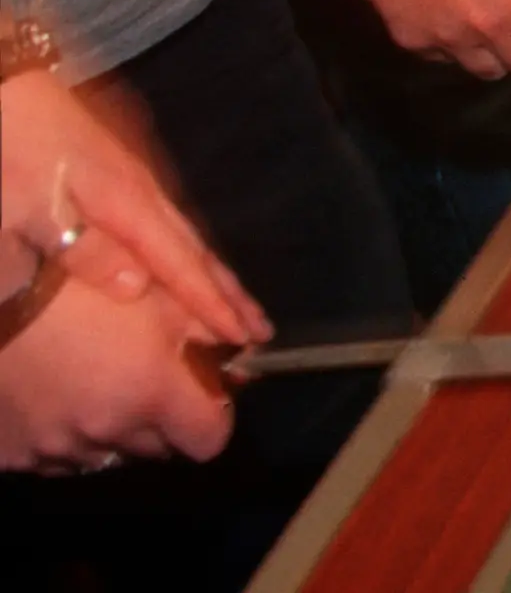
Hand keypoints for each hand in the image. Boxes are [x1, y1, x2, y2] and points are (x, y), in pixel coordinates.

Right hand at [0, 268, 235, 470]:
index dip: (212, 416)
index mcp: (150, 395)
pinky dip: (62, 436)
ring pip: (105, 455)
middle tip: (143, 376)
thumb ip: (215, 327)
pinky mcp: (12, 453)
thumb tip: (254, 347)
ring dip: (111, 429)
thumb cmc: (85, 283)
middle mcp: (105, 432)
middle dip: (161, 418)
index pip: (210, 440)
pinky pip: (53, 459)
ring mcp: (53, 449)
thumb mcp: (161, 293)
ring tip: (94, 382)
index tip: (203, 392)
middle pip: (157, 448)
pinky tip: (54, 397)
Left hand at [2, 72, 261, 349]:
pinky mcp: (120, 169)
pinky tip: (188, 255)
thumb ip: (82, 245)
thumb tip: (135, 287)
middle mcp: (141, 192)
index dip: (210, 303)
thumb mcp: (30, 206)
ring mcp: (134, 177)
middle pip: (194, 250)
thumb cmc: (11, 150)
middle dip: (228, 292)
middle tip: (261, 330)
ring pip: (185, 234)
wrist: (4, 86)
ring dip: (214, 272)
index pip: (178, 263)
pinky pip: (169, 221)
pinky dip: (190, 247)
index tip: (245, 335)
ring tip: (238, 302)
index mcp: (123, 204)